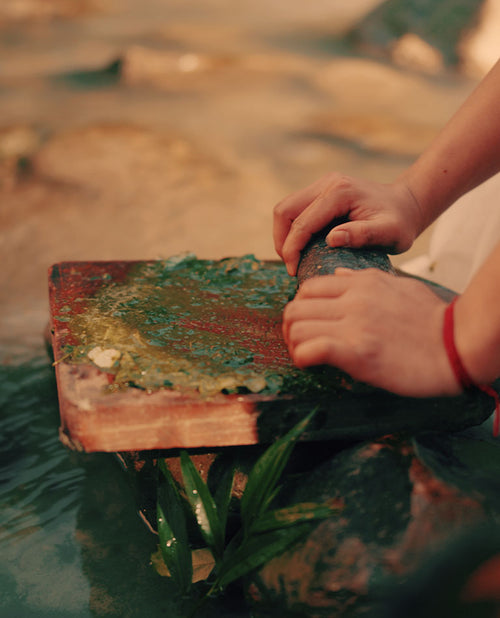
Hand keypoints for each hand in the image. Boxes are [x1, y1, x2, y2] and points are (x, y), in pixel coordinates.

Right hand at [273, 172, 422, 275]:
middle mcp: (327, 184)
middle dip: (282, 241)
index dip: (292, 249)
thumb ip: (362, 235)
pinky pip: (295, 210)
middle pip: (284, 210)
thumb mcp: (390, 233)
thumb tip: (331, 239)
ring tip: (294, 258)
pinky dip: (292, 230)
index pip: (302, 222)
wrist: (407, 204)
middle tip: (291, 265)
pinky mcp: (321, 191)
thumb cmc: (401, 222)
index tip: (294, 271)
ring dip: (284, 235)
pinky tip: (302, 248)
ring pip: (286, 209)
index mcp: (339, 192)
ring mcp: (322, 185)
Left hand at [282, 269, 459, 396]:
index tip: (308, 323)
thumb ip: (364, 280)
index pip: (308, 288)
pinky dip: (303, 359)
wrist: (456, 346)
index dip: (300, 307)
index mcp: (361, 284)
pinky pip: (310, 350)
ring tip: (306, 355)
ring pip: (296, 327)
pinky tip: (312, 366)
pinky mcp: (356, 352)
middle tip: (300, 342)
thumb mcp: (399, 286)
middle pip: (295, 307)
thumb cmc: (431, 320)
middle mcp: (352, 300)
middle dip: (290, 327)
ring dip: (294, 344)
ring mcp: (353, 325)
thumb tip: (338, 276)